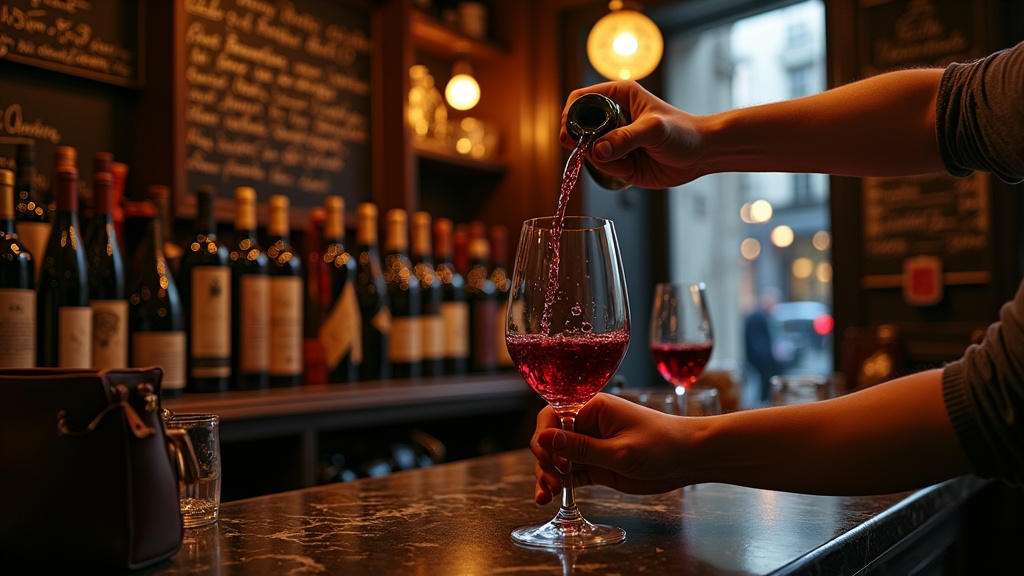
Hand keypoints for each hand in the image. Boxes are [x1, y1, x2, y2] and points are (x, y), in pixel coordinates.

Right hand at [530, 393, 695, 504]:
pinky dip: (560, 485)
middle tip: (552, 483)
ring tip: (547, 496)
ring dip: (548, 476)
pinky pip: (570, 474)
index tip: (551, 459)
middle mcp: (588, 425)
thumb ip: (581, 448)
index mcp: (592, 408)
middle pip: (551, 440)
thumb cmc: (662, 445)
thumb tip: (544, 438)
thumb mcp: (620, 450)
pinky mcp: (597, 465)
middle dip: (545, 461)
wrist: (690, 459)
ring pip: (558, 460)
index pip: (553, 416)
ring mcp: (592, 446)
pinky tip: (550, 498)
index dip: (545, 438)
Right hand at [559, 81, 707, 188]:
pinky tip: (632, 166)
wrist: (702, 153)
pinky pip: (602, 167)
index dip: (570, 114)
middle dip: (580, 141)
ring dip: (600, 158)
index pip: (581, 99)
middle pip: (579, 127)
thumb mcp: (654, 130)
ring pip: (588, 150)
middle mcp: (612, 117)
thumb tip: (596, 151)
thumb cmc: (683, 131)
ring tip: (626, 158)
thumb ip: (625, 139)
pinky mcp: (619, 160)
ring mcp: (614, 140)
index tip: (570, 132)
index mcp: (618, 96)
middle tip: (584, 150)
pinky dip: (611, 170)